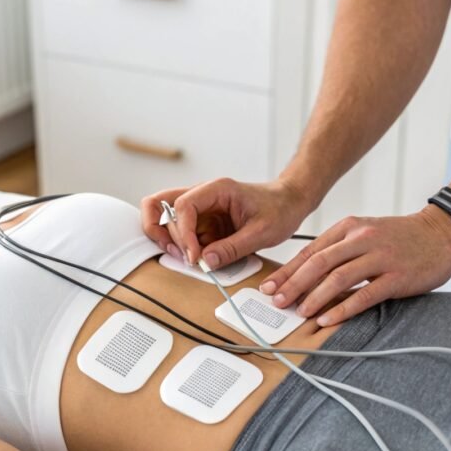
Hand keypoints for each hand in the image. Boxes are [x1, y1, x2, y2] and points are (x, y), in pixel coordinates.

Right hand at [140, 177, 313, 268]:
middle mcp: (202, 195)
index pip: (183, 206)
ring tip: (186, 257)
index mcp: (216, 189)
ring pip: (164, 218)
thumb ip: (233, 248)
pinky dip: (182, 246)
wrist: (289, 203)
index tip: (193, 256)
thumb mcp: (262, 232)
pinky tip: (197, 258)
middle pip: (160, 205)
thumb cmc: (279, 208)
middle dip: (165, 233)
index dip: (183, 233)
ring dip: (168, 238)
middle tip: (181, 256)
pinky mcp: (202, 222)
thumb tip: (206, 261)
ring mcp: (200, 209)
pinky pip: (182, 233)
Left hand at [260, 205, 450, 325]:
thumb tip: (304, 276)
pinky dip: (344, 309)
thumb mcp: (364, 234)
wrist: (442, 232)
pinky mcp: (397, 276)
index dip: (287, 271)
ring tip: (299, 312)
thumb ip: (337, 250)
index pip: (310, 251)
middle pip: (318, 263)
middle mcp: (361, 239)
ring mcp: (380, 257)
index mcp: (348, 228)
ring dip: (315, 297)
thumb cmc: (398, 238)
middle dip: (294, 284)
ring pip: (338, 278)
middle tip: (277, 301)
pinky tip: (328, 320)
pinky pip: (366, 294)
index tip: (269, 287)